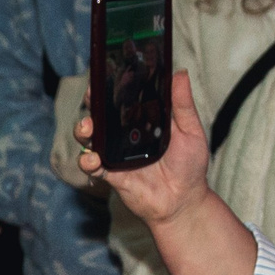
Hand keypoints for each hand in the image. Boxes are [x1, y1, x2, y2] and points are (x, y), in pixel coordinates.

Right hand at [74, 70, 212, 231]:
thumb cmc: (189, 166)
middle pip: (101, 113)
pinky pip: (93, 165)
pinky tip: (93, 159)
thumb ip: (182, 105)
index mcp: (142, 119)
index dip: (111, 84)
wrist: (184, 202)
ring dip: (83, 129)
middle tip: (91, 95)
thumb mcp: (190, 131)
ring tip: (87, 127)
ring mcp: (115, 154)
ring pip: (90, 137)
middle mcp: (125, 134)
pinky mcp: (111, 174)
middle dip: (92, 102)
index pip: (122, 97)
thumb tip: (180, 73)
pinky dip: (88, 161)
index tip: (106, 72)